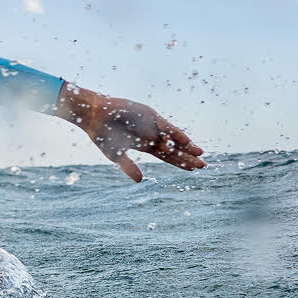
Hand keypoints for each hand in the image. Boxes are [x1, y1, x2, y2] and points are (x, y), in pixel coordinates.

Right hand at [55, 84, 205, 181]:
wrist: (94, 116)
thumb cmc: (103, 135)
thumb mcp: (116, 155)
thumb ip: (129, 167)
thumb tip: (141, 181)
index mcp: (146, 145)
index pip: (167, 157)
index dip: (180, 163)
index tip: (193, 170)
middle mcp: (152, 135)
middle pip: (174, 149)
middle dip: (188, 157)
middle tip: (203, 165)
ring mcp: (153, 125)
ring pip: (174, 138)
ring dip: (187, 146)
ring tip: (200, 154)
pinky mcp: (150, 115)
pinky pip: (167, 126)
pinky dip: (177, 134)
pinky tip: (187, 141)